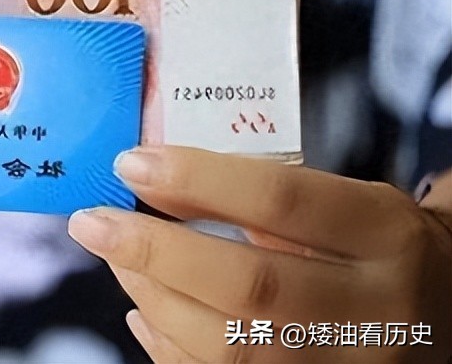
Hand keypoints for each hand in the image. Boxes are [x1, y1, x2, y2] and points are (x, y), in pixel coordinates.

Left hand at [67, 146, 451, 362]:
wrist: (446, 319)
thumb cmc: (378, 249)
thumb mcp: (348, 204)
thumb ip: (267, 194)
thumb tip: (157, 176)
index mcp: (384, 235)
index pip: (283, 201)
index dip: (198, 179)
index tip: (132, 164)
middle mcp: (371, 309)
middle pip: (247, 286)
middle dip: (153, 251)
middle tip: (92, 222)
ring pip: (227, 346)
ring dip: (151, 297)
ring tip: (113, 258)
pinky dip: (169, 346)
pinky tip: (143, 309)